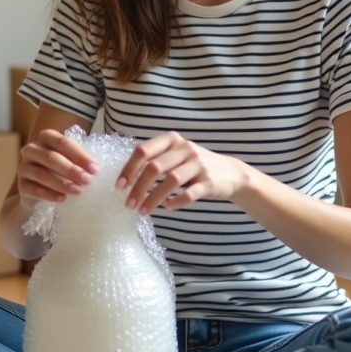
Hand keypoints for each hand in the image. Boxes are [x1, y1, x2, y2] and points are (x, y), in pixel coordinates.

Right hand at [16, 129, 98, 207]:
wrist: (40, 192)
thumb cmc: (61, 172)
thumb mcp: (71, 162)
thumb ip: (81, 161)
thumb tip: (96, 169)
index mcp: (46, 137)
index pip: (63, 142)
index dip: (80, 155)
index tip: (95, 169)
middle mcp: (31, 149)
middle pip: (51, 157)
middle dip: (71, 170)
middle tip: (88, 180)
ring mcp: (24, 167)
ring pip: (42, 174)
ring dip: (62, 183)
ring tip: (78, 191)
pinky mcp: (21, 185)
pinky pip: (35, 189)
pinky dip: (49, 194)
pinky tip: (62, 199)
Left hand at [117, 132, 247, 213]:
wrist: (231, 173)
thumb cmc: (195, 166)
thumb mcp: (176, 155)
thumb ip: (155, 160)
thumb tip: (126, 178)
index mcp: (172, 140)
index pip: (144, 150)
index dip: (129, 168)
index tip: (119, 185)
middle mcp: (185, 149)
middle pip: (154, 167)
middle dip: (138, 188)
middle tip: (129, 204)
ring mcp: (199, 165)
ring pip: (170, 181)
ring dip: (153, 198)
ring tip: (143, 211)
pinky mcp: (209, 182)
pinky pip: (189, 194)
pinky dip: (175, 202)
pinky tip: (167, 207)